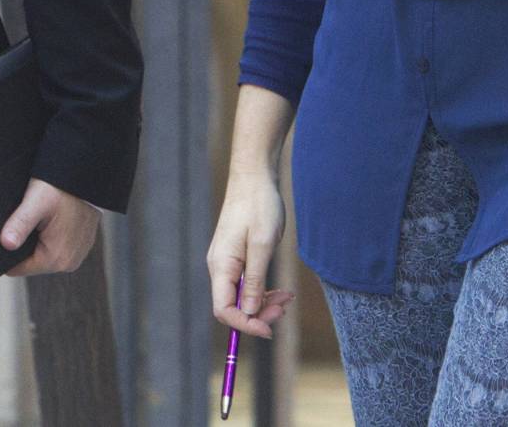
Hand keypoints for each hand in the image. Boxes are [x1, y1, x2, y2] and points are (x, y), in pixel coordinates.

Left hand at [1, 178, 99, 275]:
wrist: (87, 176)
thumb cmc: (62, 187)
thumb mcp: (36, 203)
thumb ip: (19, 224)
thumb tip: (5, 244)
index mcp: (57, 258)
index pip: (17, 268)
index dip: (8, 250)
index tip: (10, 231)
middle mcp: (69, 262)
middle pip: (31, 261)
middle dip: (24, 243)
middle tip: (28, 218)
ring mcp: (76, 255)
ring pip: (42, 253)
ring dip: (37, 238)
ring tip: (41, 216)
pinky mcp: (80, 246)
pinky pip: (56, 245)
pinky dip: (50, 234)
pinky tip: (52, 218)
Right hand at [206, 172, 296, 338]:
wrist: (255, 177)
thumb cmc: (259, 206)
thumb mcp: (261, 245)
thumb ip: (254, 281)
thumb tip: (248, 313)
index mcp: (221, 266)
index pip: (224, 310)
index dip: (245, 325)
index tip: (270, 330)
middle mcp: (220, 267)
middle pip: (233, 306)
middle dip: (259, 315)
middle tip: (285, 309)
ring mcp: (227, 262)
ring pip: (242, 297)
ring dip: (264, 304)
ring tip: (287, 299)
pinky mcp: (237, 258)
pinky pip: (247, 285)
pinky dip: (263, 292)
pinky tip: (281, 291)